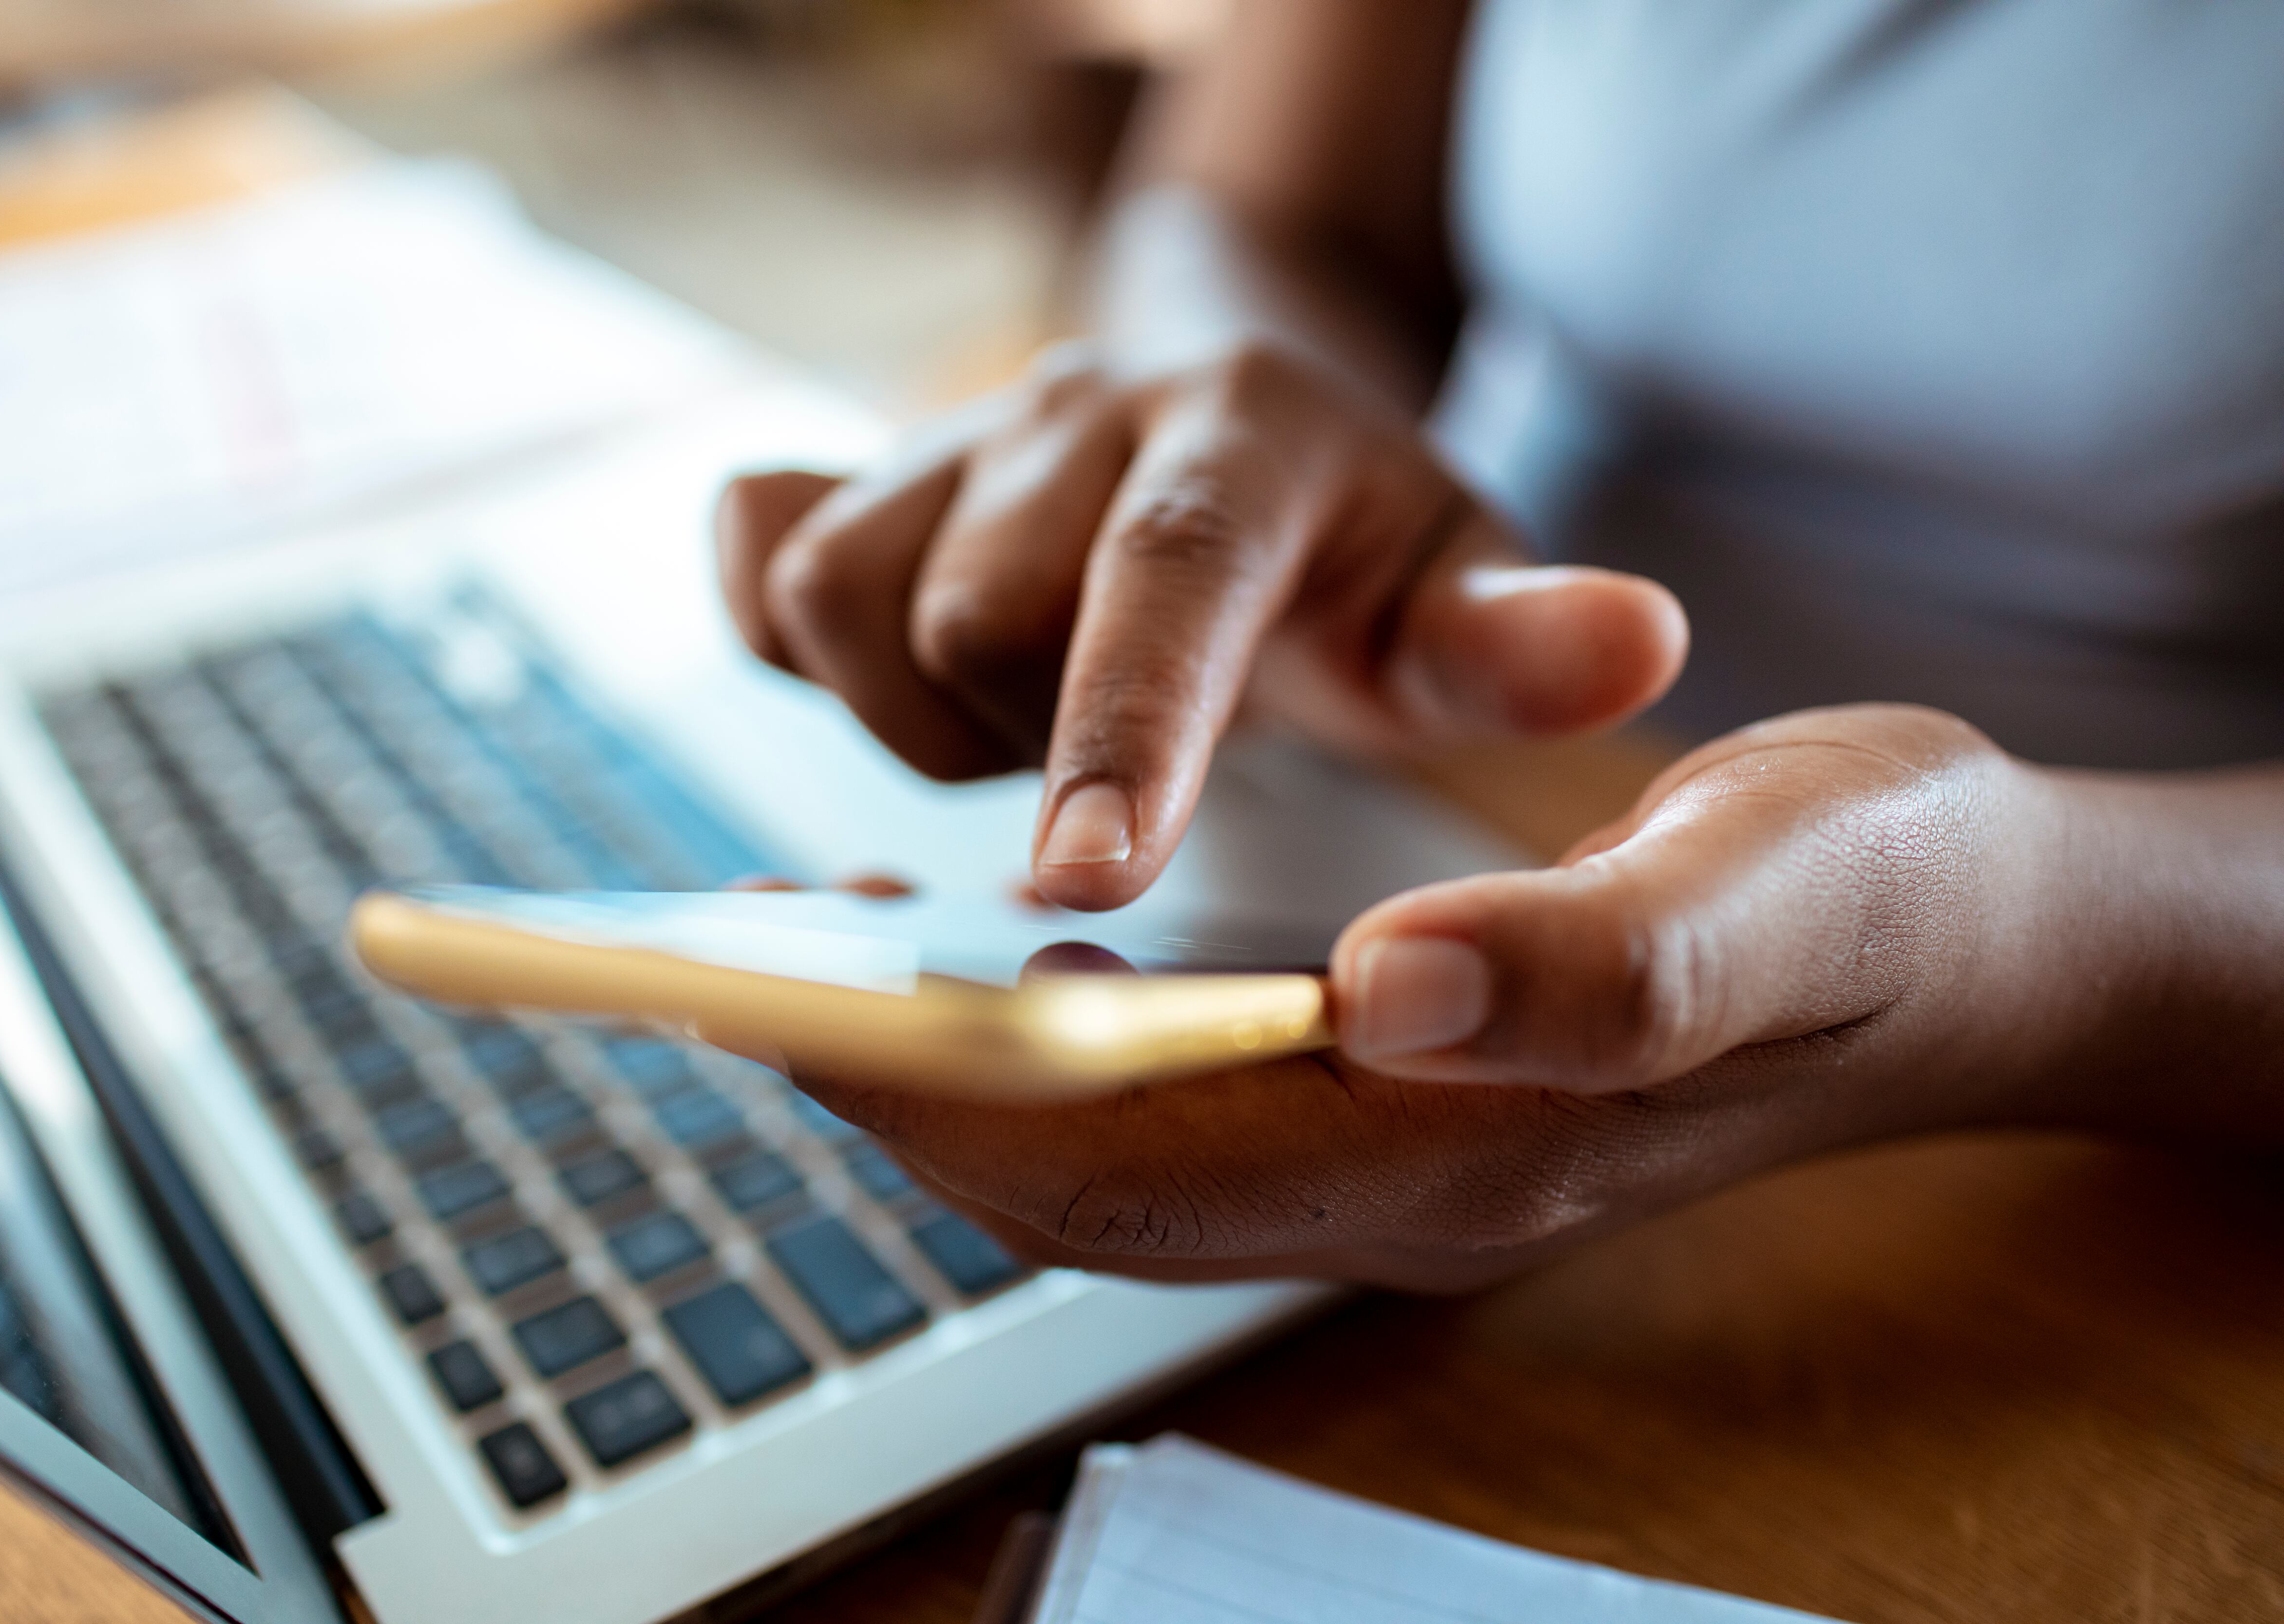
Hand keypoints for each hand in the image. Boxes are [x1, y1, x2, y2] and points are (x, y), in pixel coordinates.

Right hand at [716, 342, 1686, 909]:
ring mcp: (950, 436)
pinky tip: (911, 691)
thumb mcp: (1456, 600)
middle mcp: (1081, 409)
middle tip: (1121, 789)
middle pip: (970, 608)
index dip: (1117, 725)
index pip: (1167, 571)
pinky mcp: (850, 473)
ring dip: (923, 720)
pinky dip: (792, 648)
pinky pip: (760, 560)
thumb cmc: (1355, 564)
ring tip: (1034, 741)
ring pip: (842, 601)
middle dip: (1028, 745)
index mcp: (1247, 432)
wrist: (1237, 441)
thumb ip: (1520, 645)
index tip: (1084, 882)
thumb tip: (1636, 646)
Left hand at [794, 705, 2102, 1290]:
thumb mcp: (1780, 888)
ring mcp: (1395, 1147)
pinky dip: (1050, 1050)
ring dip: (957, 1075)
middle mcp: (1404, 1176)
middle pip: (1090, 1186)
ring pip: (1112, 1156)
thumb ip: (1603, 958)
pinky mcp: (1397, 1092)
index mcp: (1473, 1145)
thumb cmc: (1874, 897)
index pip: (1148, 1166)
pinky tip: (995, 962)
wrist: (1961, 936)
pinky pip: (1167, 1107)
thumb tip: (1396, 982)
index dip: (956, 1100)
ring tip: (825, 963)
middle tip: (747, 979)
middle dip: (903, 1098)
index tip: (799, 1006)